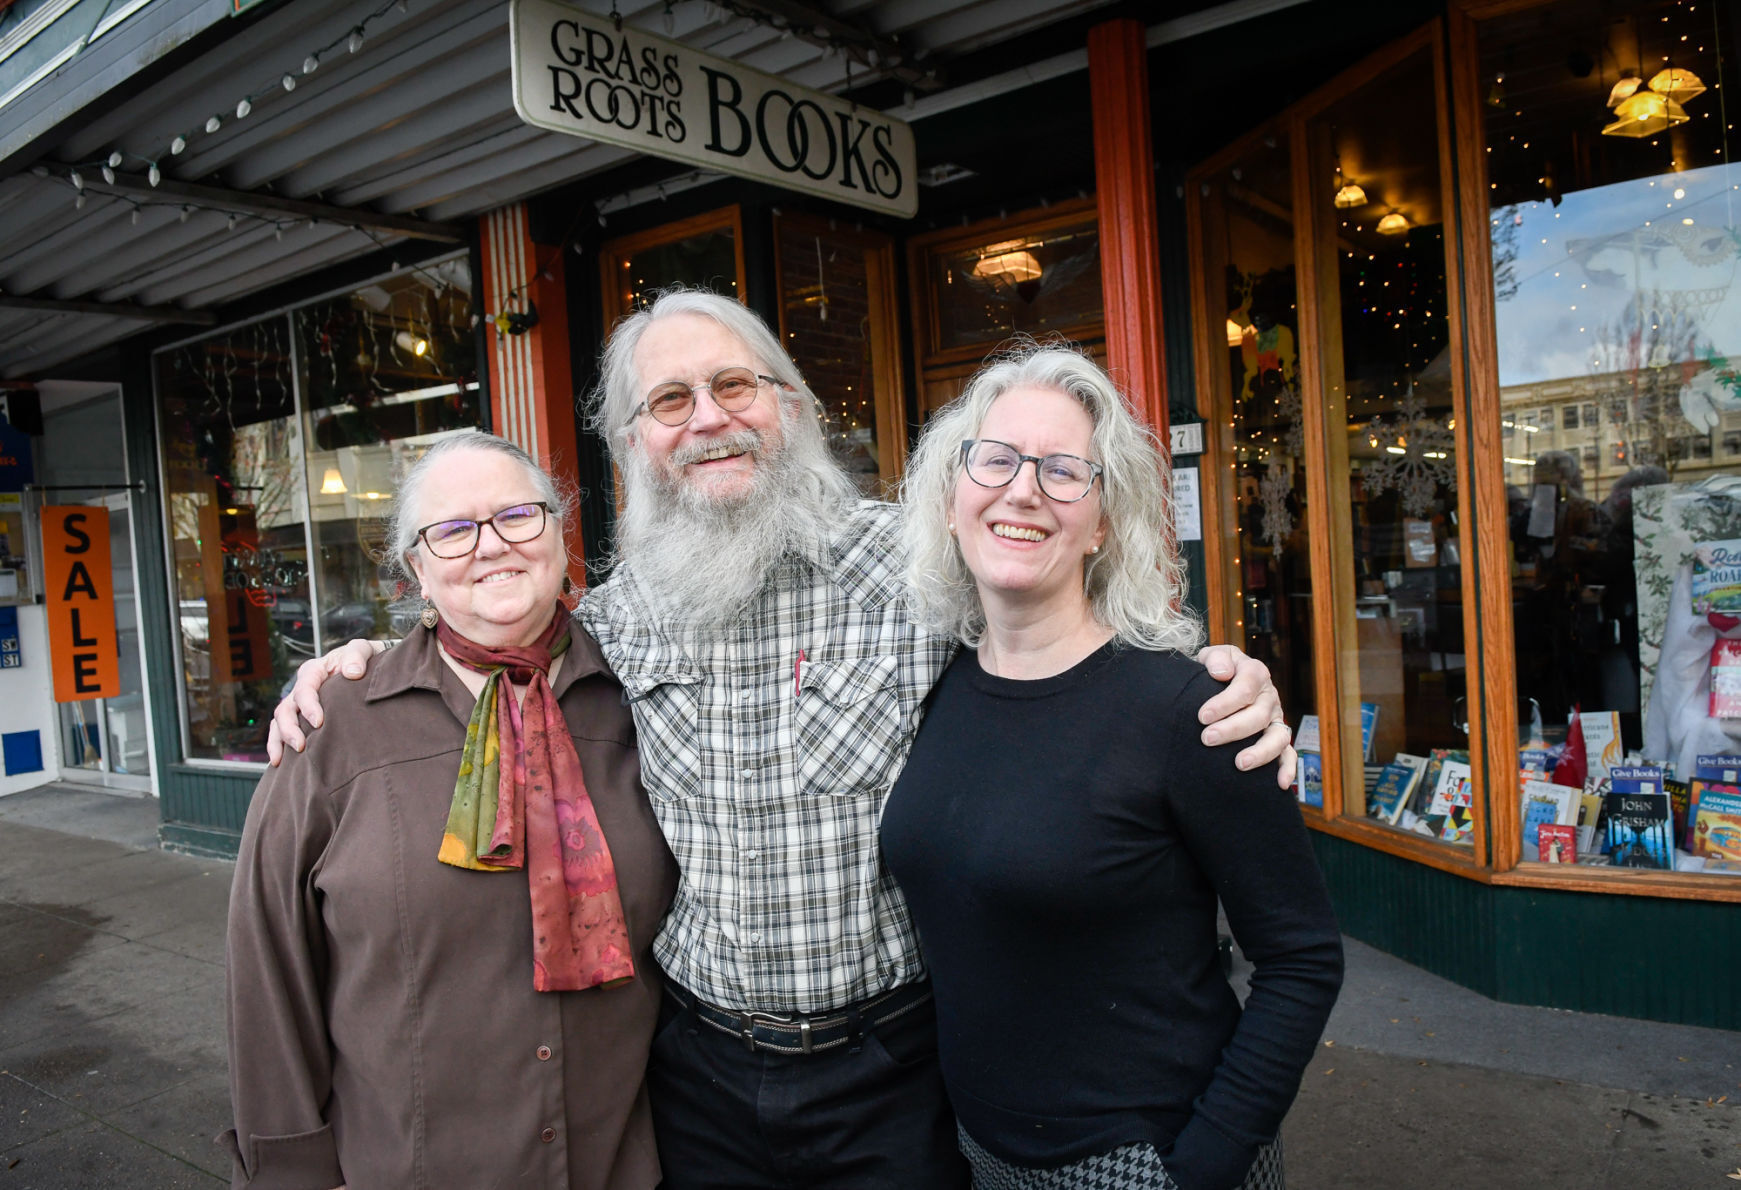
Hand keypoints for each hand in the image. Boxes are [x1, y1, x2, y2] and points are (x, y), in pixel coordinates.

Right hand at [265, 640, 379, 763]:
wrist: (368, 667)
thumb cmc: (364, 659)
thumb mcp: (364, 650)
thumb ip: (357, 656)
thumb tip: (352, 673)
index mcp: (315, 670)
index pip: (304, 689)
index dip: (308, 706)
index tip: (319, 722)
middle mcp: (302, 687)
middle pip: (285, 708)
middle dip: (289, 728)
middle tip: (300, 746)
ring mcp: (299, 703)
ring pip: (279, 721)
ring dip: (279, 740)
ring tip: (282, 759)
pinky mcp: (301, 717)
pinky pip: (281, 730)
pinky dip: (277, 745)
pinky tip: (279, 763)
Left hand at [1195, 644, 1295, 789]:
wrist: (1219, 681)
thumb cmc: (1214, 670)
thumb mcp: (1211, 656)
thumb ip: (1215, 658)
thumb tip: (1221, 673)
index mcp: (1255, 673)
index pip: (1244, 688)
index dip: (1224, 703)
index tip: (1202, 716)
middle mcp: (1269, 696)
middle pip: (1258, 715)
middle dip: (1233, 729)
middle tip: (1208, 738)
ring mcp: (1276, 718)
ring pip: (1277, 737)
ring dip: (1260, 752)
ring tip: (1239, 764)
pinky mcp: (1277, 737)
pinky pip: (1289, 754)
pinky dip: (1288, 769)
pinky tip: (1281, 785)